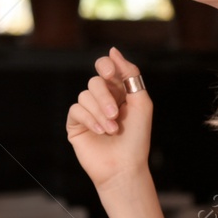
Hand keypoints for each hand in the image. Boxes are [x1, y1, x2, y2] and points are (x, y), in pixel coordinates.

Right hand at [65, 48, 150, 189]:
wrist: (125, 167)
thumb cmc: (137, 137)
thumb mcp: (141, 102)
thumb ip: (130, 75)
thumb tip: (113, 50)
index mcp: (119, 91)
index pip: (107, 67)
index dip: (106, 65)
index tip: (111, 73)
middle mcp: (102, 98)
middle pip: (95, 81)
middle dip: (105, 96)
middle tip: (116, 113)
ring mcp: (88, 111)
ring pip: (85, 95)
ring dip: (100, 112)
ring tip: (112, 130)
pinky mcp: (76, 124)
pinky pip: (76, 109)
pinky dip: (90, 118)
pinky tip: (100, 131)